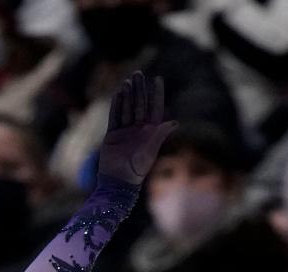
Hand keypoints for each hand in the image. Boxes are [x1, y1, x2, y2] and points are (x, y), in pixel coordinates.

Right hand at [97, 72, 175, 188]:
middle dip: (139, 90)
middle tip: (138, 73)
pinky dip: (116, 105)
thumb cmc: (136, 170)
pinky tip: (118, 93)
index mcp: (151, 133)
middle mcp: (138, 130)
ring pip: (127, 108)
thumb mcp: (150, 151)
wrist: (117, 182)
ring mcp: (125, 132)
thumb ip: (160, 135)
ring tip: (128, 81)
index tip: (158, 79)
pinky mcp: (113, 136)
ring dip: (128, 95)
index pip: (155, 109)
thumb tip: (175, 122)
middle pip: (140, 105)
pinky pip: (115, 117)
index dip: (157, 94)